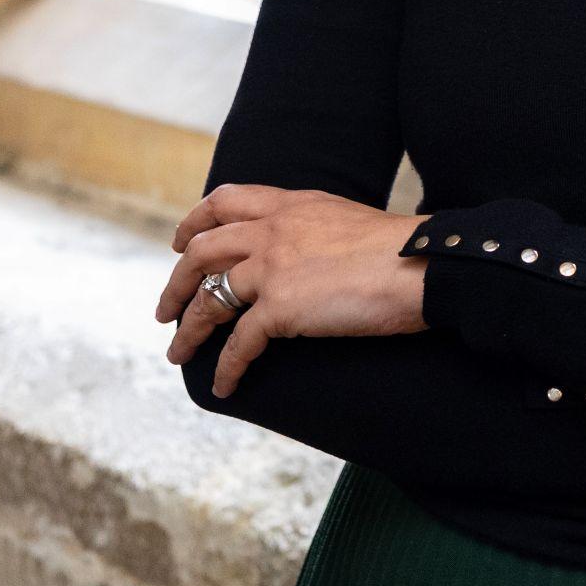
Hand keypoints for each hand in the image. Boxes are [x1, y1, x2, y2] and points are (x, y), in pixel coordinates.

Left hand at [158, 184, 427, 395]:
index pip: (225, 201)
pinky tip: (224, 384)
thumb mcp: (344, 218)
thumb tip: (305, 249)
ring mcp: (272, 267)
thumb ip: (313, 227)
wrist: (419, 264)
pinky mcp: (281, 307)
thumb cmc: (398, 248)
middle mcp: (272, 230)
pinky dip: (227, 367)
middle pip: (202, 251)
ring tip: (178, 353)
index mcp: (290, 204)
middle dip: (177, 282)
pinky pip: (240, 342)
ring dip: (188, 329)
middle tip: (166, 308)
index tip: (181, 241)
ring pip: (210, 298)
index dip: (195, 222)